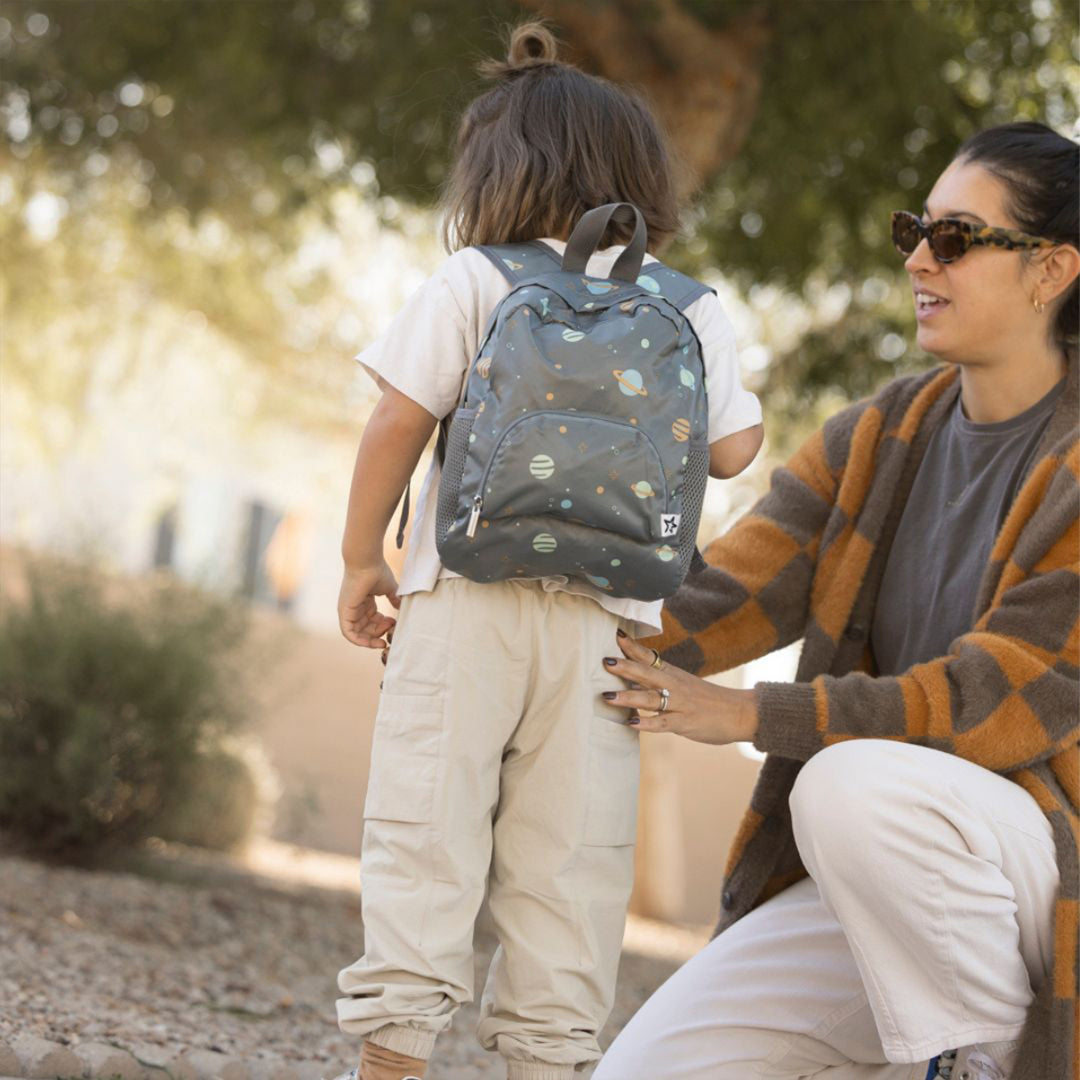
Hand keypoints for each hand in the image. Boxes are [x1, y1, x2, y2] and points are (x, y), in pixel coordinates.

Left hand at [338, 561, 399, 647]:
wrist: (366, 562)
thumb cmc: (377, 571)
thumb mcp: (389, 588)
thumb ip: (394, 599)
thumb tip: (401, 608)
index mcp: (364, 602)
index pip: (372, 621)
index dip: (383, 626)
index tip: (394, 625)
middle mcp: (355, 608)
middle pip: (366, 629)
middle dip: (379, 633)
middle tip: (390, 629)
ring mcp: (348, 611)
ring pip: (358, 634)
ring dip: (372, 638)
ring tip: (385, 634)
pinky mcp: (344, 613)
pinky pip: (349, 633)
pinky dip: (359, 641)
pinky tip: (372, 642)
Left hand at [601, 631, 757, 744]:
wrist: (740, 712)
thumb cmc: (707, 699)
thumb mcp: (683, 684)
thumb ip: (658, 681)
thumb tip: (631, 679)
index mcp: (673, 674)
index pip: (650, 657)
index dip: (633, 647)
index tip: (616, 635)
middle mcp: (675, 686)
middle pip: (647, 674)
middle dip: (626, 668)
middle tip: (605, 661)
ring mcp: (680, 705)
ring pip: (652, 699)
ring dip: (629, 697)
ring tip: (608, 697)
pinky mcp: (684, 723)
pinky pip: (663, 723)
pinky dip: (647, 724)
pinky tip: (632, 723)